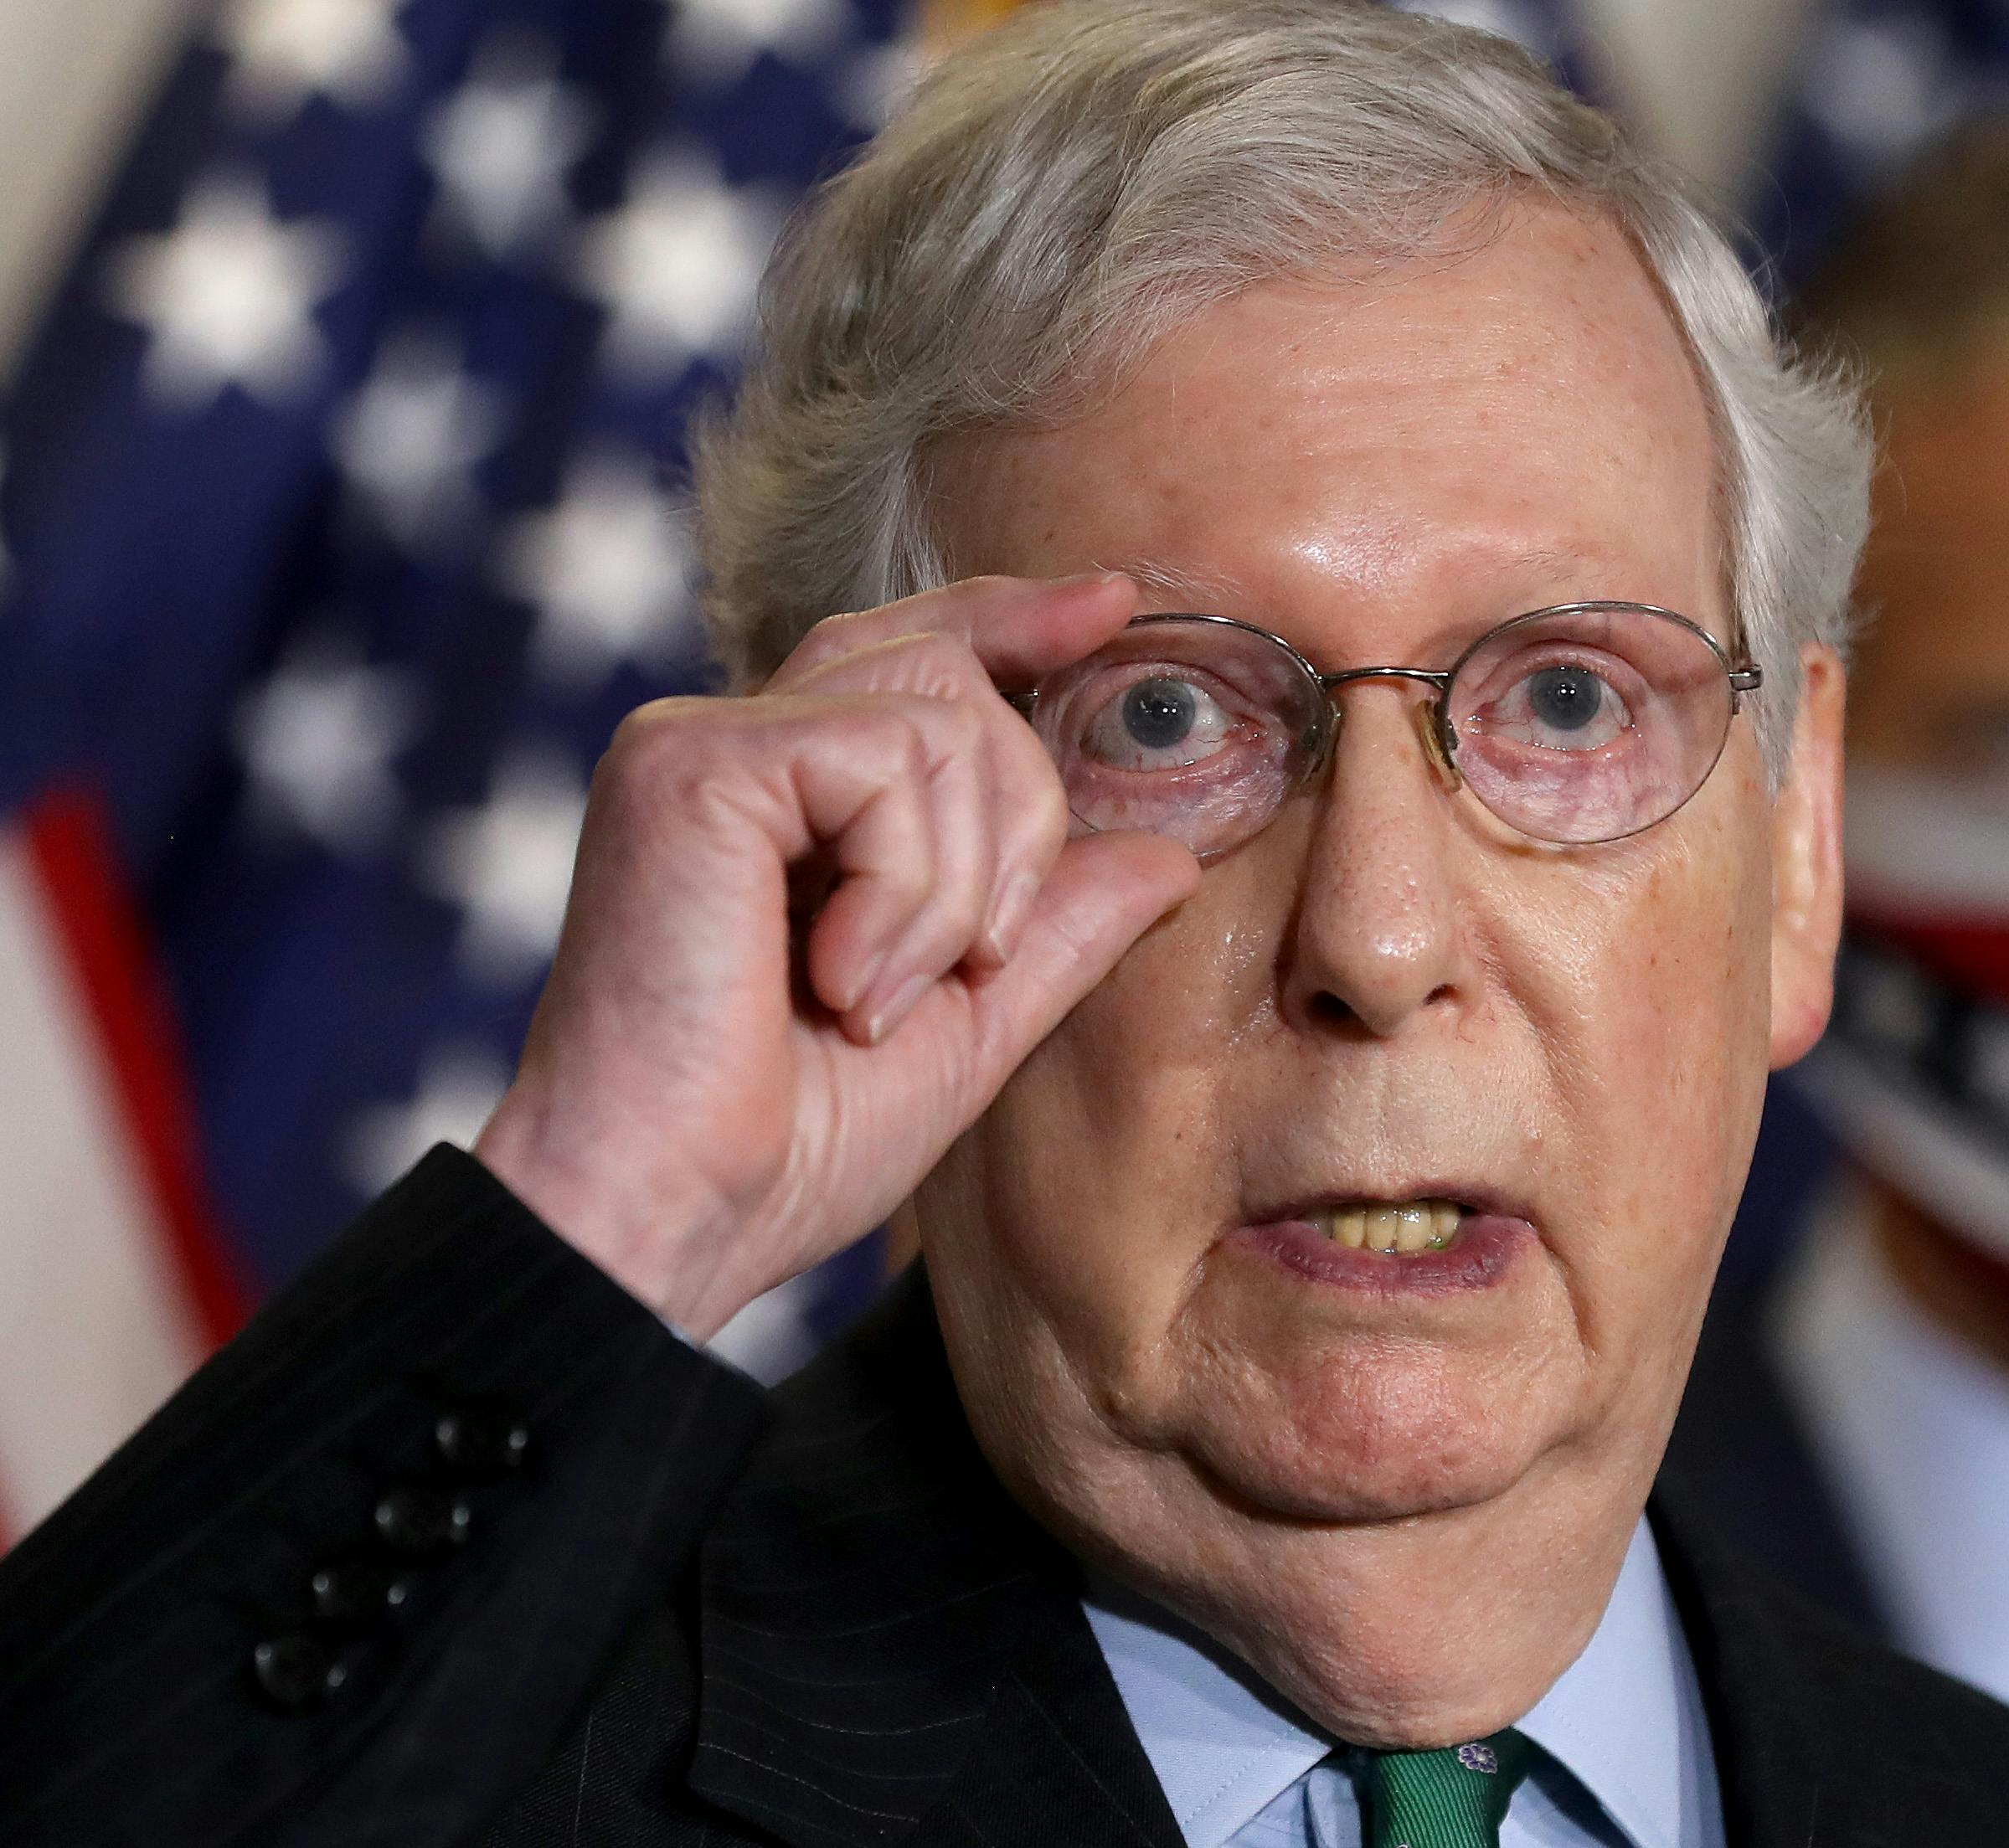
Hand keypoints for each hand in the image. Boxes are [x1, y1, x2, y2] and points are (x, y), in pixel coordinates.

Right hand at [473, 574, 1199, 1338]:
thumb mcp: (968, 1027)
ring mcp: (700, 739)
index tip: (1109, 609)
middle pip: (953, 675)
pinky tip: (841, 983)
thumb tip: (1170, 852)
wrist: (666, 1218)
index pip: (917, 653)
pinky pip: (886, 760)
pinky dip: (906, 889)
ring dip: (959, 889)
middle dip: (1020, 824)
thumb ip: (1058, 928)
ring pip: (943, 720)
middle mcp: (733, 741)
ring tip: (875, 999)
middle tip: (971, 971)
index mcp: (787, 793)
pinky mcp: (691, 760)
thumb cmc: (785, 1147)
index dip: (1018, 621)